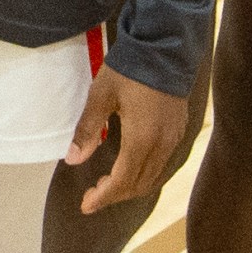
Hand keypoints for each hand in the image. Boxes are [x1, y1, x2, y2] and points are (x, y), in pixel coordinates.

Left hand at [72, 68, 191, 212]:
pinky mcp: (179, 130)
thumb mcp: (100, 96)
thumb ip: (87, 130)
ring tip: (107, 182)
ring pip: (153, 177)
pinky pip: (162, 164)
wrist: (165, 46)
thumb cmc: (129, 69)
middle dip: (114, 194)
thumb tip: (72, 159)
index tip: (86, 206)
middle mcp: (161, 144)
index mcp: (141, 139)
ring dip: (130, 185)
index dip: (103, 197)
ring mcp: (173, 138)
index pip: (121, 182)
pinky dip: (144, 173)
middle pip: (139, 185)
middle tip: (93, 193)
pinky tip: (130, 165)